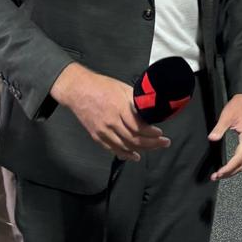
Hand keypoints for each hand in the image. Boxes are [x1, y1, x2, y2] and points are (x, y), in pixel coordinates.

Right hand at [51, 63, 169, 161]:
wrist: (78, 90)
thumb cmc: (99, 86)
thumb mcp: (123, 88)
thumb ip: (135, 101)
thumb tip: (148, 109)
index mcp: (119, 108)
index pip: (138, 126)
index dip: (151, 133)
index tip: (160, 134)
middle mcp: (111, 122)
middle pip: (134, 139)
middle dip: (152, 143)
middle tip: (163, 143)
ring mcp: (103, 131)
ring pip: (125, 146)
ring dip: (141, 150)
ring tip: (153, 148)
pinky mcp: (97, 135)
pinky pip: (112, 149)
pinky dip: (124, 154)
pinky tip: (134, 155)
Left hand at [208, 93, 241, 180]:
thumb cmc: (239, 105)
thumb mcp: (227, 116)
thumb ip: (219, 128)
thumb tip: (212, 138)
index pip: (238, 158)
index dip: (229, 168)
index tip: (219, 173)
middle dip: (230, 172)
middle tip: (217, 176)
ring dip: (235, 169)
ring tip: (222, 174)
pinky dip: (239, 164)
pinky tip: (231, 166)